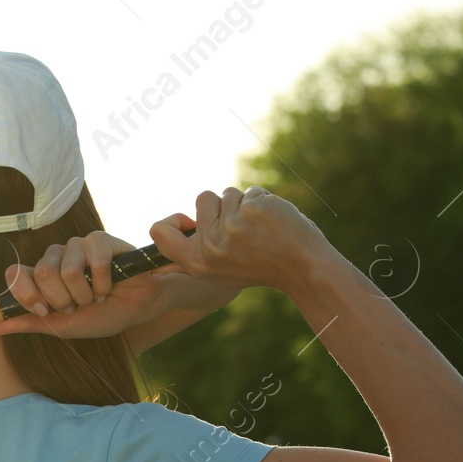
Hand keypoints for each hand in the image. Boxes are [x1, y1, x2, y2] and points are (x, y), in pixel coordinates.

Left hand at [0, 231, 179, 338]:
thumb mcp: (61, 326)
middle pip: (42, 273)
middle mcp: (55, 257)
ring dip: (86, 293)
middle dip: (63, 299)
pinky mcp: (99, 239)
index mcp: (41, 275)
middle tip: (77, 305)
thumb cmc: (100, 316)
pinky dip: (103, 282)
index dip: (27, 294)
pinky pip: (94, 260)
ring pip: (68, 270)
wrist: (136, 308)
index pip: (16, 273)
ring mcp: (76, 246)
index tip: (45, 310)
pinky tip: (108, 286)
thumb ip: (28, 323)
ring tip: (95, 297)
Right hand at [149, 185, 338, 295]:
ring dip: (244, 202)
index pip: (159, 231)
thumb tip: (183, 227)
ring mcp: (230, 227)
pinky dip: (263, 200)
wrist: (302, 266)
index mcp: (196, 263)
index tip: (192, 221)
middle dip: (222, 204)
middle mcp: (209, 246)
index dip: (172, 220)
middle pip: (202, 199)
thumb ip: (197, 250)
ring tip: (260, 226)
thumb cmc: (261, 267)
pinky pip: (251, 191)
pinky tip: (273, 220)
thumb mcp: (219, 270)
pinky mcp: (251, 210)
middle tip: (242, 229)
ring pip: (227, 193)